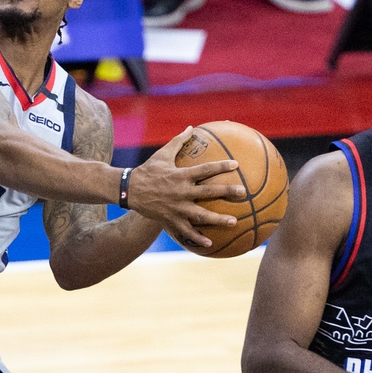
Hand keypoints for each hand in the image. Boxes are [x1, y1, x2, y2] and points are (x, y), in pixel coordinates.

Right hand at [125, 127, 244, 248]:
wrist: (129, 190)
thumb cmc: (148, 170)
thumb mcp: (162, 154)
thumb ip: (179, 141)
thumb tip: (191, 128)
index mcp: (181, 175)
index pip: (205, 170)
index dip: (221, 167)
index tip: (236, 165)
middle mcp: (181, 192)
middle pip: (208, 192)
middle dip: (226, 192)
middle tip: (242, 192)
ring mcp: (176, 208)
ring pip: (201, 215)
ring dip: (218, 219)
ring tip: (234, 221)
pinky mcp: (171, 220)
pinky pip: (186, 231)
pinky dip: (197, 238)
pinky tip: (210, 244)